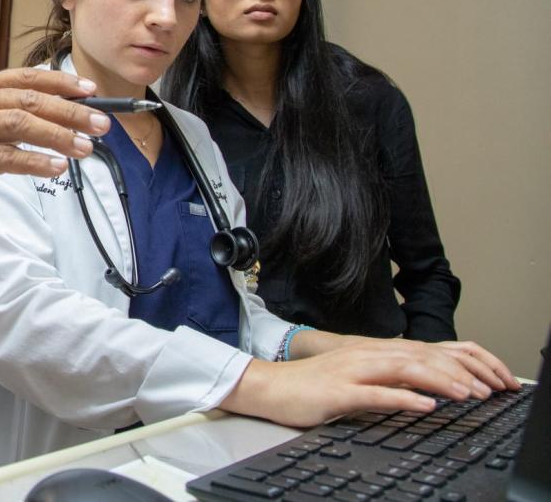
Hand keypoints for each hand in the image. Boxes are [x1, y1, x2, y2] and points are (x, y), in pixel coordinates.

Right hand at [0, 68, 108, 225]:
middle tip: (100, 124)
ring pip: (17, 124)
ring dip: (57, 135)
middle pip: (27, 100)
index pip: (26, 78)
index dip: (61, 83)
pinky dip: (34, 162)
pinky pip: (4, 157)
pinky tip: (56, 168)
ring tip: (85, 148)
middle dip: (69, 112)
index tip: (92, 93)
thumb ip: (18, 115)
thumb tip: (71, 112)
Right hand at [220, 338, 520, 428]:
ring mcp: (352, 373)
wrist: (270, 387)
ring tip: (468, 394)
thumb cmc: (311, 386)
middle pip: (420, 359)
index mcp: (371, 352)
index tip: (486, 379)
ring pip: (404, 371)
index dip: (458, 364)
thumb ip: (386, 379)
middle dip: (459, 374)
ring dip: (440, 382)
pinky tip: (424, 406)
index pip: (423, 352)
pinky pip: (376, 394)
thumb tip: (423, 390)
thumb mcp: (355, 378)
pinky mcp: (339, 392)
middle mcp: (365, 356)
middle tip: (489, 389)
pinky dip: (404, 399)